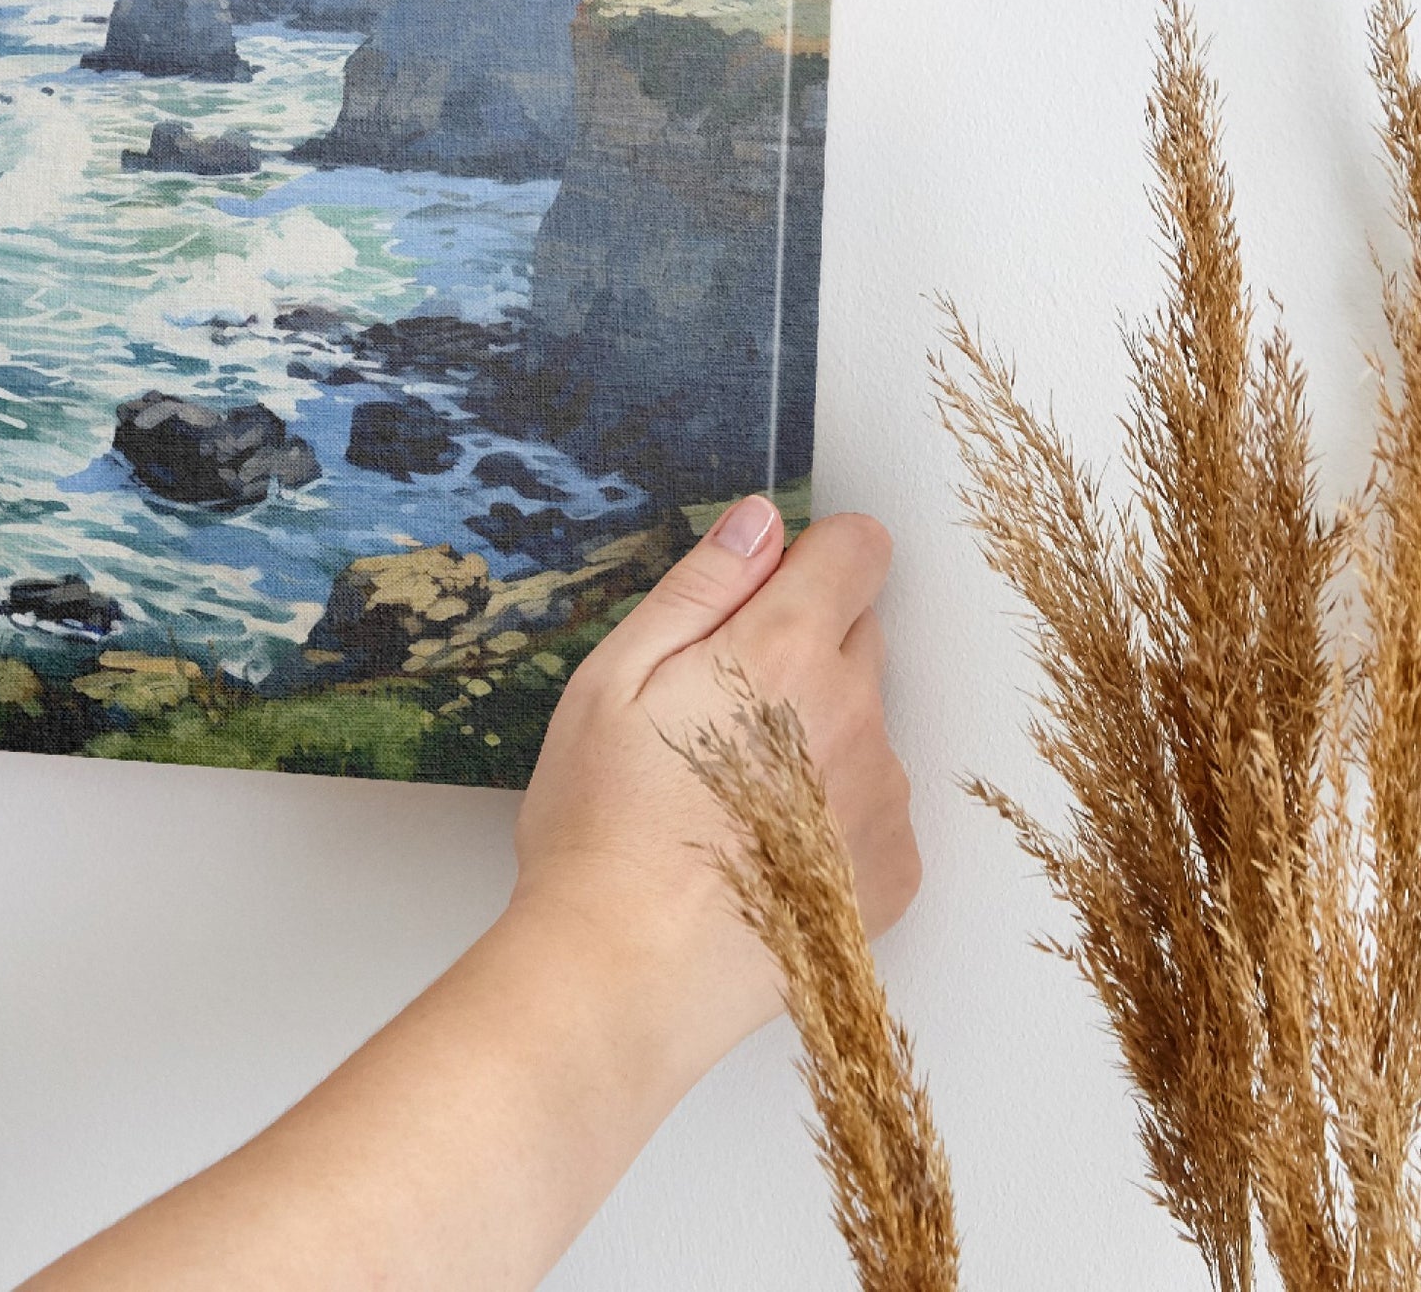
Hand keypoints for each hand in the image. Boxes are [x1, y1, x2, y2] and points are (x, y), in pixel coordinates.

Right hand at [511, 498, 919, 1079]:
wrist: (626, 974)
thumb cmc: (602, 826)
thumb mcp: (615, 678)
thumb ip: (701, 587)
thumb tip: (760, 521)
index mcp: (786, 651)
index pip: (858, 549)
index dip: (809, 557)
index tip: (760, 596)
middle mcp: (857, 714)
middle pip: (860, 634)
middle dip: (801, 647)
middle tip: (714, 710)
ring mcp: (883, 798)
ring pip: (863, 723)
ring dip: (816, 734)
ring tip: (727, 795)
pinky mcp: (893, 871)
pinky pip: (873, 805)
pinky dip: (831, 813)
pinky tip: (760, 848)